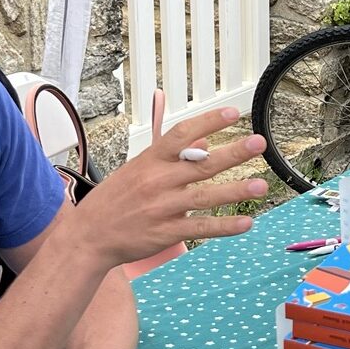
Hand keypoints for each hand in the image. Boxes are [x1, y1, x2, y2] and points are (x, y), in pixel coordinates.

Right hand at [71, 103, 266, 269]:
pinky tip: (245, 222)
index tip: (234, 113)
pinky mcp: (165, 232)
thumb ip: (170, 157)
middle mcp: (158, 181)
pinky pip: (200, 228)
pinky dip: (224, 226)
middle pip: (201, 164)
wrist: (88, 235)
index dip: (209, 122)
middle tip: (259, 143)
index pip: (182, 135)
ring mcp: (162, 208)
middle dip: (233, 153)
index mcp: (150, 160)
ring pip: (205, 197)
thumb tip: (203, 143)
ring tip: (261, 185)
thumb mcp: (137, 168)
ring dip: (235, 191)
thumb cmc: (115, 199)